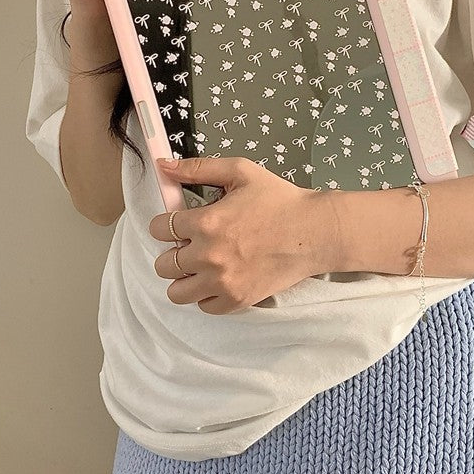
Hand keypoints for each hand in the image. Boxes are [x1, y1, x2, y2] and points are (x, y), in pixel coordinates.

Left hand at [148, 156, 341, 314]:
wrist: (314, 231)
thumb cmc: (279, 199)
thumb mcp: (239, 171)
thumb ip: (197, 168)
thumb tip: (162, 166)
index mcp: (205, 222)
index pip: (158, 229)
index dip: (165, 224)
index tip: (177, 224)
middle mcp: (209, 256)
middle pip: (163, 264)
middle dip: (172, 251)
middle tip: (191, 244)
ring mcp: (222, 282)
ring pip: (176, 292)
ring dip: (183, 278)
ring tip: (199, 265)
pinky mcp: (238, 300)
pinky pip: (204, 307)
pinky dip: (206, 295)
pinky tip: (218, 278)